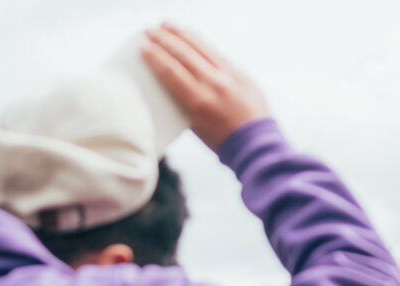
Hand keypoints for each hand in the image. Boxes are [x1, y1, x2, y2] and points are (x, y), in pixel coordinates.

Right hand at [141, 23, 268, 150]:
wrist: (257, 146)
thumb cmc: (223, 141)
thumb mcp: (196, 126)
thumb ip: (182, 102)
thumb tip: (168, 83)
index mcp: (199, 101)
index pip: (170, 71)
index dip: (154, 56)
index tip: (142, 46)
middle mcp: (214, 84)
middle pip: (182, 54)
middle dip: (163, 39)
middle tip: (149, 31)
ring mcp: (230, 77)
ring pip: (201, 48)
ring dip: (181, 34)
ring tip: (166, 25)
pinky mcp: (241, 74)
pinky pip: (217, 53)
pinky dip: (201, 42)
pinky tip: (191, 36)